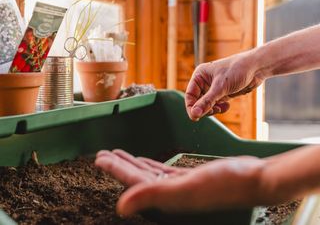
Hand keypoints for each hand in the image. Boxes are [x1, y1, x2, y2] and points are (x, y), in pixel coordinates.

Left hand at [95, 149, 265, 215]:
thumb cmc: (225, 184)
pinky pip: (163, 170)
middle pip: (136, 177)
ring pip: (147, 173)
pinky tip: (145, 159)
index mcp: (165, 197)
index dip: (114, 169)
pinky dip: (150, 164)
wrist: (253, 179)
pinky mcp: (188, 179)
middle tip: (102, 153)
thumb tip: (120, 206)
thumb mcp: (186, 189)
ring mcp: (179, 186)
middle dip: (118, 164)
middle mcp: (169, 194)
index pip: (133, 180)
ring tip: (119, 154)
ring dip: (132, 162)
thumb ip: (152, 196)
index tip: (99, 157)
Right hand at [185, 51, 264, 120]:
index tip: (195, 117)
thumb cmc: (238, 70)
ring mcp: (213, 88)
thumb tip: (194, 114)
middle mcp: (204, 82)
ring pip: (206, 105)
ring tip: (221, 108)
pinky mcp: (222, 93)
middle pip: (197, 102)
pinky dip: (220, 108)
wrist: (257, 68)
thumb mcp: (220, 87)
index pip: (189, 95)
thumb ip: (207, 102)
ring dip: (212, 109)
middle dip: (204, 108)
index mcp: (200, 75)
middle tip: (213, 111)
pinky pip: (216, 105)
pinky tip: (227, 106)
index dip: (191, 107)